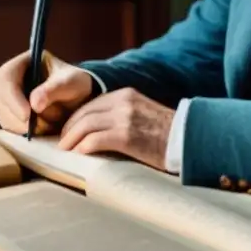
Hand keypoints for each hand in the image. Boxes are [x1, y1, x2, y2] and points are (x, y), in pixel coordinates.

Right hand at [0, 50, 93, 135]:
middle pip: (2, 99)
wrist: (77, 97)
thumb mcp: (70, 82)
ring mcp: (6, 97)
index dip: (13, 97)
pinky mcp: (9, 114)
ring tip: (52, 120)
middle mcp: (9, 79)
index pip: (6, 77)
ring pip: (5, 116)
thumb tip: (34, 105)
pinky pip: (10, 127)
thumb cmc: (74, 83)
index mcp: (23, 62)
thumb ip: (53, 90)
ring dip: (27, 125)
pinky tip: (43, 127)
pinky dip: (26, 132)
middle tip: (46, 123)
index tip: (27, 115)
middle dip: (23, 115)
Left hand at [57, 88, 174, 170]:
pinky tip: (79, 155)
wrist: (188, 139)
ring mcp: (124, 118)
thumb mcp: (142, 112)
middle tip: (62, 143)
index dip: (75, 118)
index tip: (68, 131)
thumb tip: (99, 129)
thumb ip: (122, 114)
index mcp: (125, 94)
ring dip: (71, 140)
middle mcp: (123, 102)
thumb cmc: (167, 133)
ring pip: (85, 125)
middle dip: (68, 129)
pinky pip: (95, 140)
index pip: (91, 104)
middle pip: (83, 113)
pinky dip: (83, 148)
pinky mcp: (126, 136)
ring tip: (66, 151)